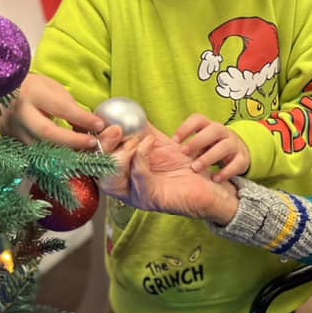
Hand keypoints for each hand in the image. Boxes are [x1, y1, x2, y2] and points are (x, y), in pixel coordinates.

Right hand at [0, 73, 106, 150]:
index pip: (60, 108)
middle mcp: (20, 112)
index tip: (100, 124)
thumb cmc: (34, 88)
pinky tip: (66, 159)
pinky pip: (33, 153)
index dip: (81, 118)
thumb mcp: (54, 90)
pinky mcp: (10, 141)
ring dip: (64, 154)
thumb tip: (93, 127)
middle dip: (73, 140)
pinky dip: (52, 157)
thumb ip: (72, 108)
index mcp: (32, 93)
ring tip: (83, 154)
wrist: (2, 91)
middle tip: (92, 143)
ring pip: (39, 148)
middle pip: (46, 132)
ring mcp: (12, 129)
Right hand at [101, 129, 238, 224]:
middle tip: (116, 130)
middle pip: (100, 172)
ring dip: (122, 155)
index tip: (107, 123)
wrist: (214, 183)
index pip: (98, 161)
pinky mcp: (151, 201)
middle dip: (105, 148)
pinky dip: (141, 159)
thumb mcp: (161, 145)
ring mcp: (136, 196)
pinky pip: (138, 181)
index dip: (98, 142)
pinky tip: (149, 145)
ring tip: (137, 140)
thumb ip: (144, 133)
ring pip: (113, 180)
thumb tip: (129, 112)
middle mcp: (126, 188)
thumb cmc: (188, 166)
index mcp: (125, 174)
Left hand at [173, 114, 250, 181]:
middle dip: (197, 141)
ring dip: (209, 157)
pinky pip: (237, 163)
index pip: (199, 120)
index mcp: (208, 127)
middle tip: (183, 153)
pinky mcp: (242, 159)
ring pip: (225, 146)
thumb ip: (176, 140)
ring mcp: (234, 145)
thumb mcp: (196, 141)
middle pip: (213, 130)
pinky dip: (226, 172)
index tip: (174, 141)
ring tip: (195, 168)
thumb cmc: (209, 149)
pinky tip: (215, 179)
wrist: (237, 156)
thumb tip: (146, 135)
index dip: (186, 128)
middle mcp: (222, 133)